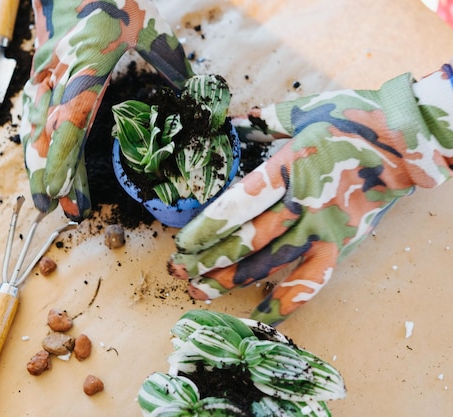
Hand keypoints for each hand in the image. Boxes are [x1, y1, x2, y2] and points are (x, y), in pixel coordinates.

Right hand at [20, 0, 192, 220]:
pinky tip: (37, 166)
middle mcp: (56, 75)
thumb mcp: (145, 23)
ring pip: (33, 128)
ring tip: (44, 201)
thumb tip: (195, 92)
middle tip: (53, 213)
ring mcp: (42, 76)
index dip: (64, 160)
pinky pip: (31, 116)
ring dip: (36, 166)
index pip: (71, 121)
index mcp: (85, 64)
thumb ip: (168, 60)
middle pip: (48, 133)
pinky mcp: (38, 76)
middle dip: (48, 175)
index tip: (62, 191)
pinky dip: (33, 145)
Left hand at [169, 64, 452, 324]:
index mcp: (288, 168)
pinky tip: (260, 315)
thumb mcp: (303, 113)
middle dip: (208, 260)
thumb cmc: (354, 119)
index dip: (208, 229)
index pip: (238, 206)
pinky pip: (310, 280)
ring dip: (232, 280)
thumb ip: (262, 122)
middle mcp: (302, 204)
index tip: (182, 244)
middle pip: (246, 241)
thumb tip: (229, 123)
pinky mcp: (340, 245)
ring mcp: (322, 228)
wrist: (408, 141)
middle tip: (179, 272)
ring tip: (201, 292)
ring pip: (270, 265)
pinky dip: (286, 301)